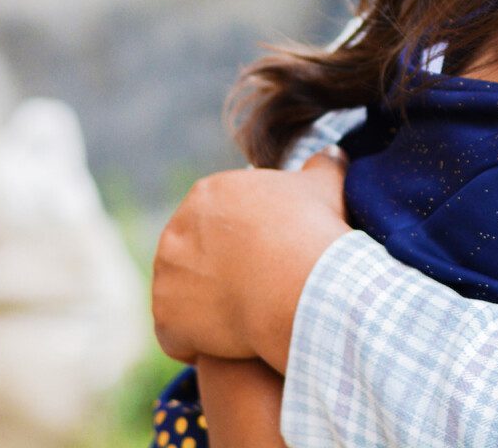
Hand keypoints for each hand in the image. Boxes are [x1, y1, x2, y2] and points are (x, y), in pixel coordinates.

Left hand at [152, 150, 350, 369]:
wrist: (301, 283)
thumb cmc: (314, 231)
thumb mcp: (326, 186)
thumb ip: (324, 164)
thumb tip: (332, 152)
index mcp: (208, 194)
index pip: (218, 219)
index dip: (245, 240)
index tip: (271, 254)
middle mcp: (175, 230)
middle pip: (195, 256)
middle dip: (221, 272)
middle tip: (261, 287)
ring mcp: (165, 276)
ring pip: (185, 296)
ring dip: (208, 308)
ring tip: (250, 316)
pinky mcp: (166, 318)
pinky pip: (179, 336)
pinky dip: (200, 343)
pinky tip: (234, 343)